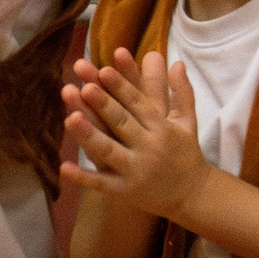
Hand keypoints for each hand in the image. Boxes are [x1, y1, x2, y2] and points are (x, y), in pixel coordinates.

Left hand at [61, 48, 213, 220]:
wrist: (194, 195)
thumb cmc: (185, 153)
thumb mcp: (187, 121)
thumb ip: (181, 92)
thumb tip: (178, 62)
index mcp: (162, 128)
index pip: (138, 104)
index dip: (121, 87)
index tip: (104, 70)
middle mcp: (149, 147)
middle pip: (122, 123)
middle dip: (104, 105)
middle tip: (86, 87)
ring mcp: (136, 170)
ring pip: (109, 151)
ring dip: (90, 135)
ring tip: (70, 118)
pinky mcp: (126, 191)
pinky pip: (101, 184)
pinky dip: (83, 178)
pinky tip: (64, 167)